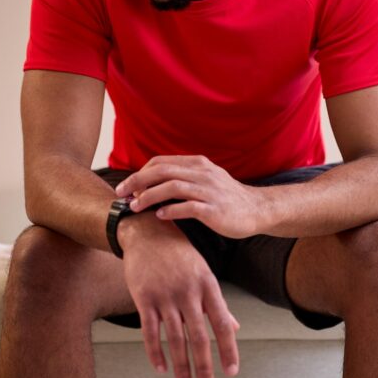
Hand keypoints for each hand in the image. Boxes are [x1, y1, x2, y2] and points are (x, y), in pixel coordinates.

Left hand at [114, 155, 269, 238]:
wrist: (257, 209)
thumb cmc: (226, 197)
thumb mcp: (205, 179)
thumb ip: (183, 177)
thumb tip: (153, 182)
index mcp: (197, 164)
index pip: (161, 162)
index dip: (140, 173)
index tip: (127, 187)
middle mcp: (202, 173)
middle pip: (162, 171)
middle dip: (137, 182)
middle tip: (121, 194)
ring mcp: (209, 191)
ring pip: (172, 187)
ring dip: (149, 196)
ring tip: (134, 207)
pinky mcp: (215, 210)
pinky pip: (188, 207)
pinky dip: (170, 210)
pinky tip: (159, 216)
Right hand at [119, 212, 240, 377]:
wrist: (148, 232)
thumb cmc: (180, 254)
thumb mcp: (204, 273)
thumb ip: (217, 304)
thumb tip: (235, 328)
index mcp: (207, 286)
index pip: (222, 323)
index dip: (228, 350)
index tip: (231, 372)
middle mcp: (188, 292)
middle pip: (199, 336)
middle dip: (204, 366)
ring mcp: (165, 295)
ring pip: (175, 338)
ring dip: (181, 365)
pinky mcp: (144, 298)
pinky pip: (150, 331)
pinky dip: (155, 352)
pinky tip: (161, 368)